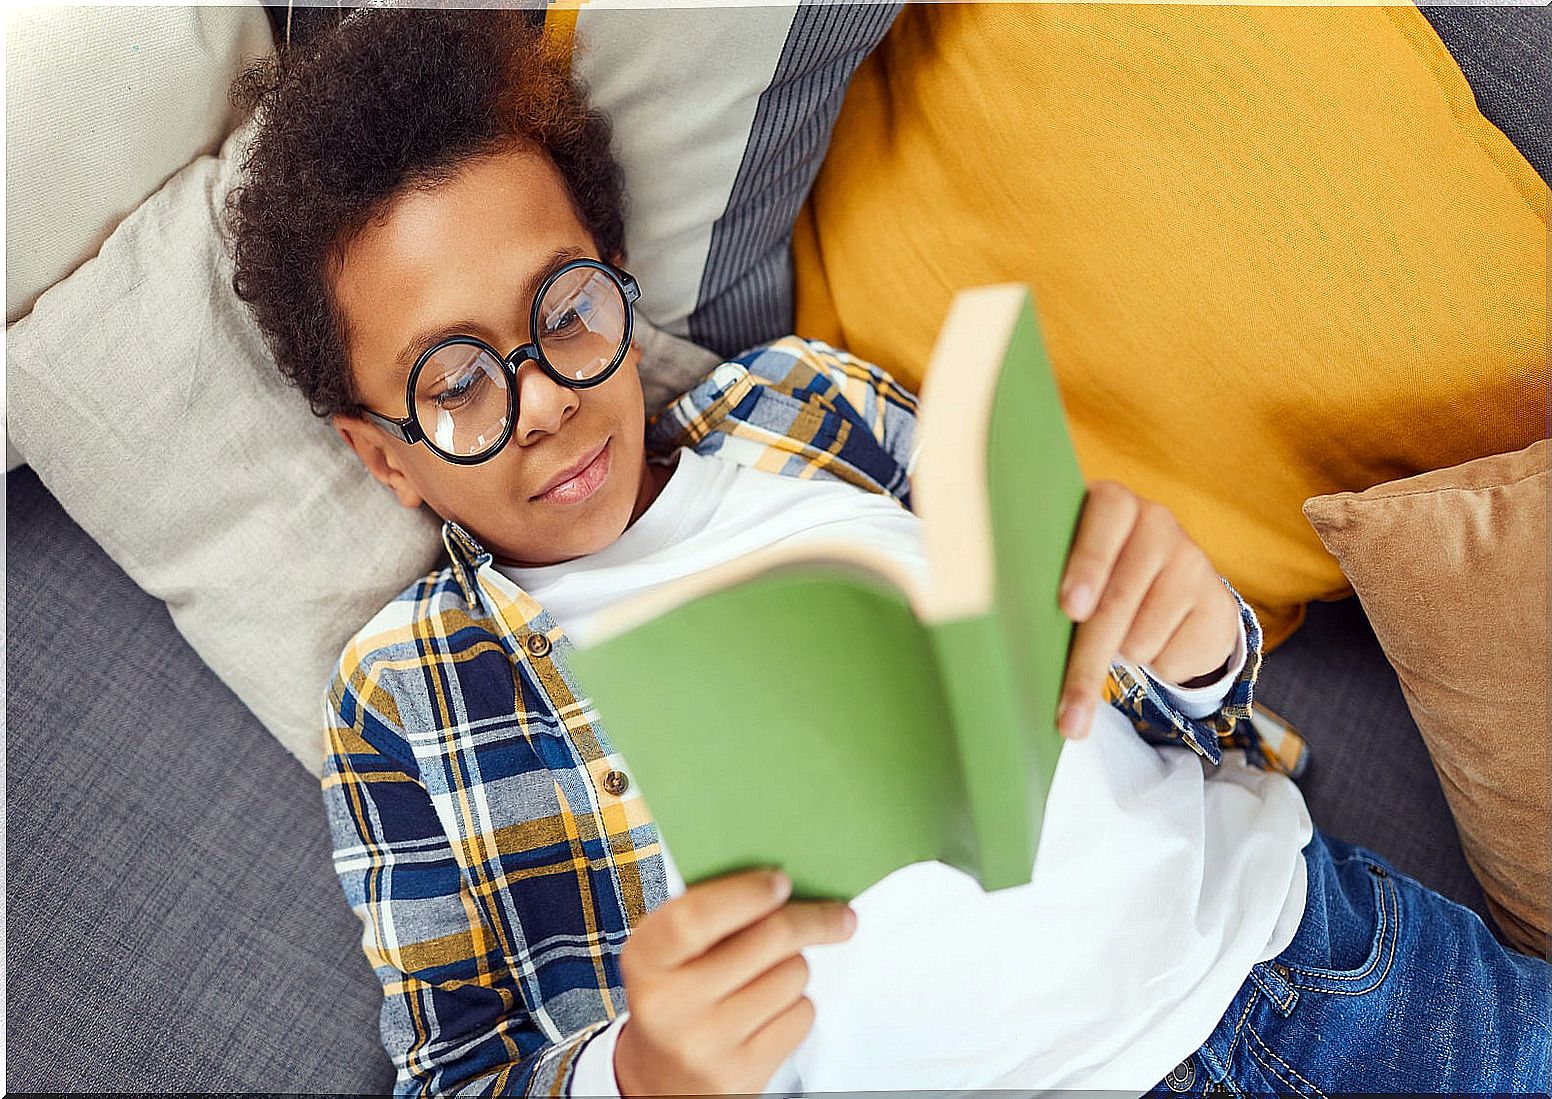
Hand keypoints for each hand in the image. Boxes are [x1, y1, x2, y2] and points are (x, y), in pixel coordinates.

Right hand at [613, 868, 856, 1095]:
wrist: (663, 1079)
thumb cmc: (677, 994)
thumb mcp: (669, 952)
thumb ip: (710, 913)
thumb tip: (784, 884)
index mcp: (645, 958)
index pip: (695, 917)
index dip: (745, 894)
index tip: (782, 881)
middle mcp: (669, 1004)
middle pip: (768, 939)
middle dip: (811, 920)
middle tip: (839, 914)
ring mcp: (705, 1043)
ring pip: (793, 974)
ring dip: (795, 966)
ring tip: (770, 975)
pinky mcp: (741, 1073)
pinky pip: (801, 1014)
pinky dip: (798, 1005)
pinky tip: (771, 1011)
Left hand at [1055, 480, 1239, 738]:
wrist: (1177, 589)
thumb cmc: (1099, 577)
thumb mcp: (1075, 564)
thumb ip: (1047, 578)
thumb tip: (1007, 629)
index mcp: (1111, 504)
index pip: (1104, 521)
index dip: (1088, 564)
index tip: (1069, 607)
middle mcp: (1156, 523)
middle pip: (1117, 600)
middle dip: (1087, 663)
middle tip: (1068, 716)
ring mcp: (1192, 561)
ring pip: (1142, 638)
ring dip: (1124, 657)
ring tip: (1122, 636)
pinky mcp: (1219, 602)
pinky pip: (1174, 659)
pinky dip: (1157, 667)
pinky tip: (1157, 642)